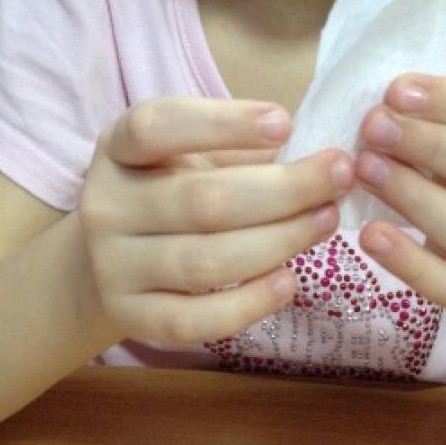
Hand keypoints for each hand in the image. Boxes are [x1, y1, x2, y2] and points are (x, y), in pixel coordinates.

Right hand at [79, 97, 353, 345]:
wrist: (105, 260)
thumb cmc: (167, 190)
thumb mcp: (184, 154)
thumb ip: (236, 148)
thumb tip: (317, 154)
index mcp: (118, 148)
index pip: (157, 127)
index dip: (222, 124)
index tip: (286, 123)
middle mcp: (105, 205)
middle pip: (201, 201)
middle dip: (284, 189)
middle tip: (340, 175)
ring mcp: (113, 267)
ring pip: (205, 262)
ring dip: (279, 241)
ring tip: (327, 220)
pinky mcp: (131, 318)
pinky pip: (193, 321)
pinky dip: (248, 304)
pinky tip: (289, 282)